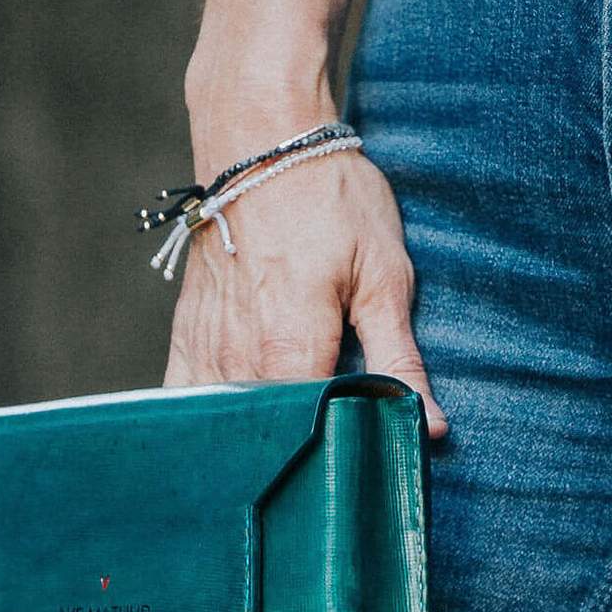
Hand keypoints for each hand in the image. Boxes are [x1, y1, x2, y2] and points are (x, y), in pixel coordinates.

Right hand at [162, 147, 447, 438]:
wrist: (260, 142)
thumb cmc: (329, 200)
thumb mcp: (382, 274)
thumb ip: (399, 357)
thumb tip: (429, 424)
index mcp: (289, 349)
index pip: (309, 437)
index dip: (338, 460)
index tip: (365, 462)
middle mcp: (236, 358)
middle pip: (262, 439)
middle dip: (297, 459)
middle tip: (331, 469)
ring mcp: (204, 347)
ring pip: (221, 427)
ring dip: (251, 445)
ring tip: (285, 455)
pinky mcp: (186, 333)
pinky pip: (181, 398)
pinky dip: (205, 422)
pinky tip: (227, 437)